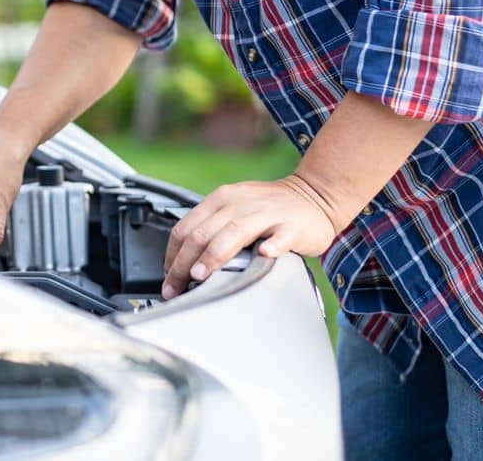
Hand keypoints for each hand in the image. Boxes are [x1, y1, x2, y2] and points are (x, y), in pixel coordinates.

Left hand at [161, 175, 339, 297]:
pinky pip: (281, 235)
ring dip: (214, 255)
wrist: (314, 195)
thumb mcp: (233, 210)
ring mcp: (267, 213)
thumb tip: (182, 264)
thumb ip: (211, 229)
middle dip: (184, 264)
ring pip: (234, 232)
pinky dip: (272, 245)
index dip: (172, 256)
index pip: (186, 227)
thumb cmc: (269, 209)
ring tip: (201, 276)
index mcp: (221, 199)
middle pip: (203, 233)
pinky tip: (265, 254)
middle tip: (176, 287)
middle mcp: (240, 202)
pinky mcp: (292, 225)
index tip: (168, 279)